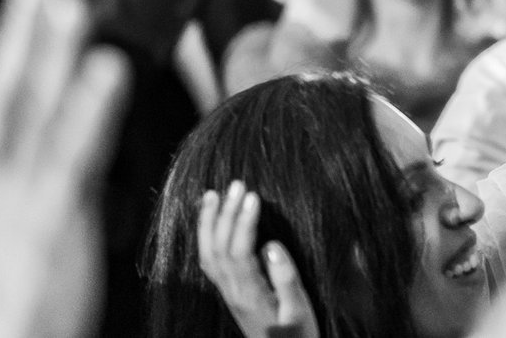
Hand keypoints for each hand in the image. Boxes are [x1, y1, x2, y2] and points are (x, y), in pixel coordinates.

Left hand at [194, 183, 315, 337]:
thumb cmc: (296, 333)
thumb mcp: (298, 309)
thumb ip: (286, 278)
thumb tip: (272, 245)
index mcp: (250, 293)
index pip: (240, 252)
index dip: (244, 223)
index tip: (253, 196)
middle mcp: (232, 291)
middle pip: (220, 248)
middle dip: (226, 214)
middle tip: (236, 183)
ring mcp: (227, 292)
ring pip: (209, 253)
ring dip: (209, 223)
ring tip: (212, 194)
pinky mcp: (228, 291)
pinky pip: (209, 260)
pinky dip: (206, 237)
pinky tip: (211, 221)